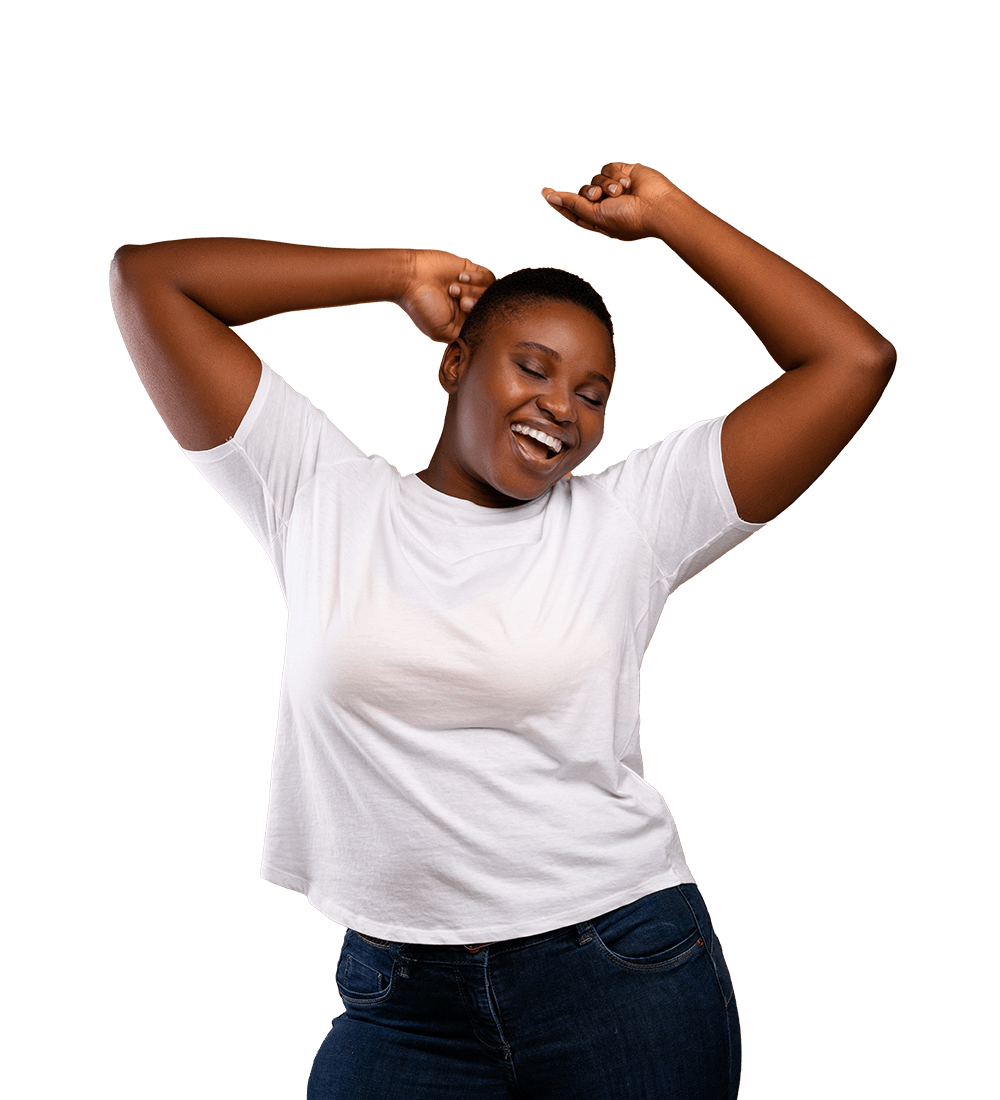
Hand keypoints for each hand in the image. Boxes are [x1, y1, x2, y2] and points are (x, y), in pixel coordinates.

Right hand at [397, 249, 494, 342]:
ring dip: (473, 291)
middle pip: (490, 307)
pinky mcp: (472, 270)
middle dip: (477, 305)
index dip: (481, 320)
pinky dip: (476, 278)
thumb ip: (464, 335)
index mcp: (462, 321)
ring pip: (490, 291)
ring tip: (454, 288)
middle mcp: (468, 305)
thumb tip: (482, 336)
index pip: (484, 323)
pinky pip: (488, 276)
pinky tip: (460, 277)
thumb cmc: (422, 306)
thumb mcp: (442, 332)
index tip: (466, 316)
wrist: (411, 278)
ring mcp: (471, 287)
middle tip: (462, 303)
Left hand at [541, 162, 675, 241]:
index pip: (573, 210)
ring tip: (620, 192)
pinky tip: (627, 182)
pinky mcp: (624, 173)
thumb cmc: (630, 219)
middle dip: (588, 193)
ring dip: (605, 185)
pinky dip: (615, 174)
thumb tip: (550, 197)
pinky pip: (607, 167)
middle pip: (582, 192)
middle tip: (599, 197)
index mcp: (599, 220)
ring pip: (594, 178)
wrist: (658, 206)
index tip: (545, 192)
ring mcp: (615, 188)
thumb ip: (573, 205)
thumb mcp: (596, 216)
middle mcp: (606, 204)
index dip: (559, 202)